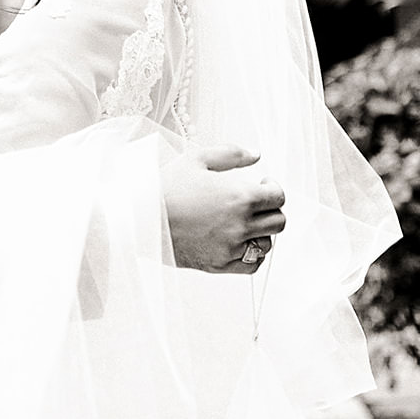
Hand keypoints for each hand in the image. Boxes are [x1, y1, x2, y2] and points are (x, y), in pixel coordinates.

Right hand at [160, 142, 285, 273]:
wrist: (141, 218)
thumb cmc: (166, 187)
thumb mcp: (197, 158)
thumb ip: (232, 154)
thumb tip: (256, 154)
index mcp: (240, 197)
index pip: (278, 197)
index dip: (273, 188)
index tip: (263, 184)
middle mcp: (240, 224)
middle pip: (278, 221)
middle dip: (270, 209)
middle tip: (256, 202)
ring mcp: (230, 247)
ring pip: (267, 244)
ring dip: (262, 231)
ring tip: (245, 222)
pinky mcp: (219, 264)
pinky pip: (252, 264)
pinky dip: (252, 254)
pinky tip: (241, 242)